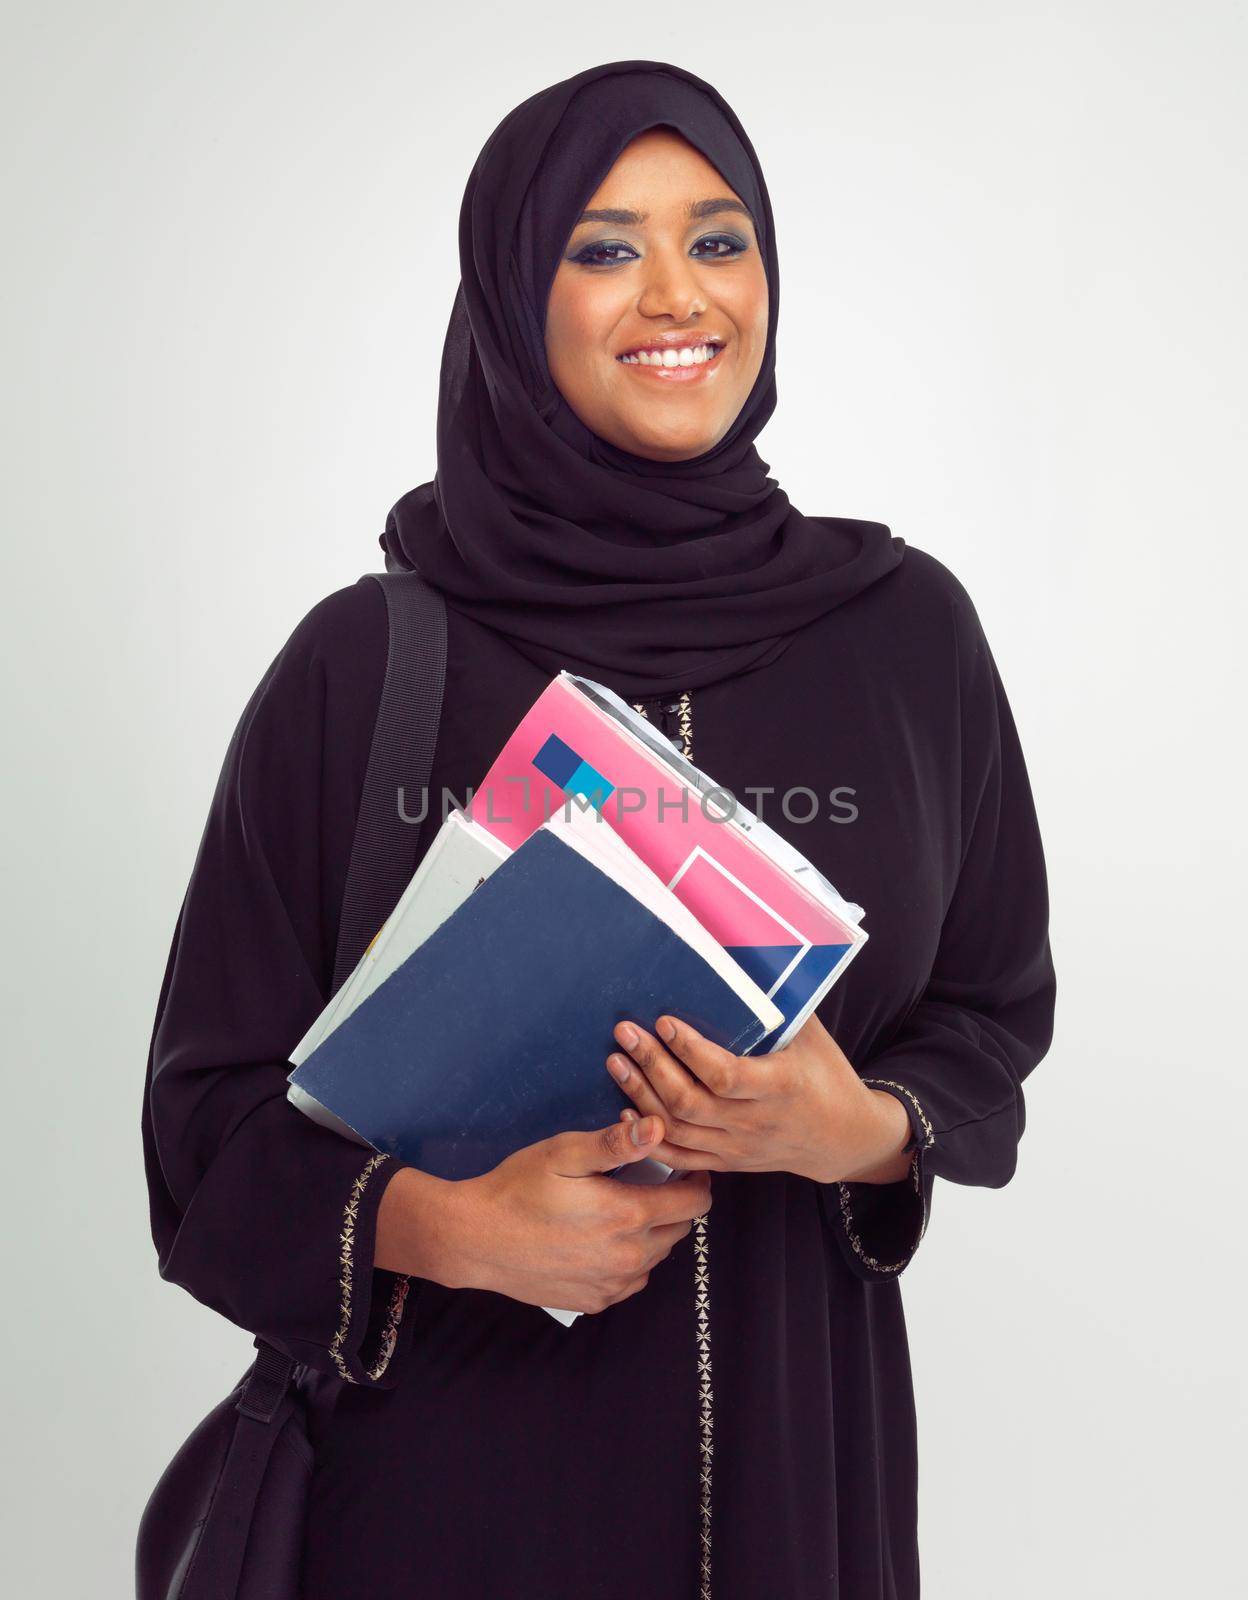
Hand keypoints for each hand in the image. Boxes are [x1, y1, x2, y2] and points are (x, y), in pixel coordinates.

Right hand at [420, 1114, 712, 1314]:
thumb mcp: (565, 1153)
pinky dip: (630, 1258)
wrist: (475, 1238)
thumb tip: (659, 1128)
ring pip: (658, 1255)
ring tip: (622, 1207)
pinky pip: (632, 1279)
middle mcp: (630, 1258)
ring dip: (653, 1232)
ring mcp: (613, 1285)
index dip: (695, 1180)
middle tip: (647, 1181)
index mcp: (629, 1217)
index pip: (695, 1203)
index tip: (681, 1166)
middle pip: (681, 1229)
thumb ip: (616, 1143)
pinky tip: (604, 1239)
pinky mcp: (595, 1301)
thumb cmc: (519, 1188)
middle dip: (674, 1203)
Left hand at [605, 1011, 912, 1184]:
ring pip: (677, 1128)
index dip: (689, 1050)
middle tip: (625, 1032)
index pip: (724, 1074)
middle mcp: (755, 1122)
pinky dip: (649, 1134)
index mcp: (780, 1087)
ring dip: (640, 1094)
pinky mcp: (728, 1162)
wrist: (844, 1138)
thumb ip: (778, 1006)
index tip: (664, 1021)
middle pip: (690, 1101)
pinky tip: (625, 1110)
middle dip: (651, 1065)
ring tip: (616, 1061)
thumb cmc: (827, 1074)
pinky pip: (680, 1155)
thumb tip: (742, 957)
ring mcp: (739, 1146)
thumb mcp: (812, 1036)